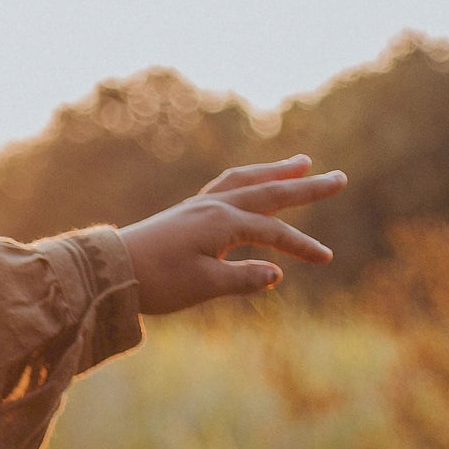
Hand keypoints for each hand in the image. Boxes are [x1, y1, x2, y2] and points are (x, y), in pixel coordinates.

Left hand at [120, 159, 345, 316]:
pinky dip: (246, 181)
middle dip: (306, 186)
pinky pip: (225, 187)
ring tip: (302, 162)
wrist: (109, 271)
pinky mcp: (186, 212)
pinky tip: (250, 183)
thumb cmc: (155, 281)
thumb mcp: (202, 286)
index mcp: (223, 224)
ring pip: (246, 181)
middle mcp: (214, 207)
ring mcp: (199, 206)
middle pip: (270, 192)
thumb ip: (241, 279)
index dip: (302, 246)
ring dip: (276, 171)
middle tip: (339, 177)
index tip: (326, 258)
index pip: (274, 232)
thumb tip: (277, 274)